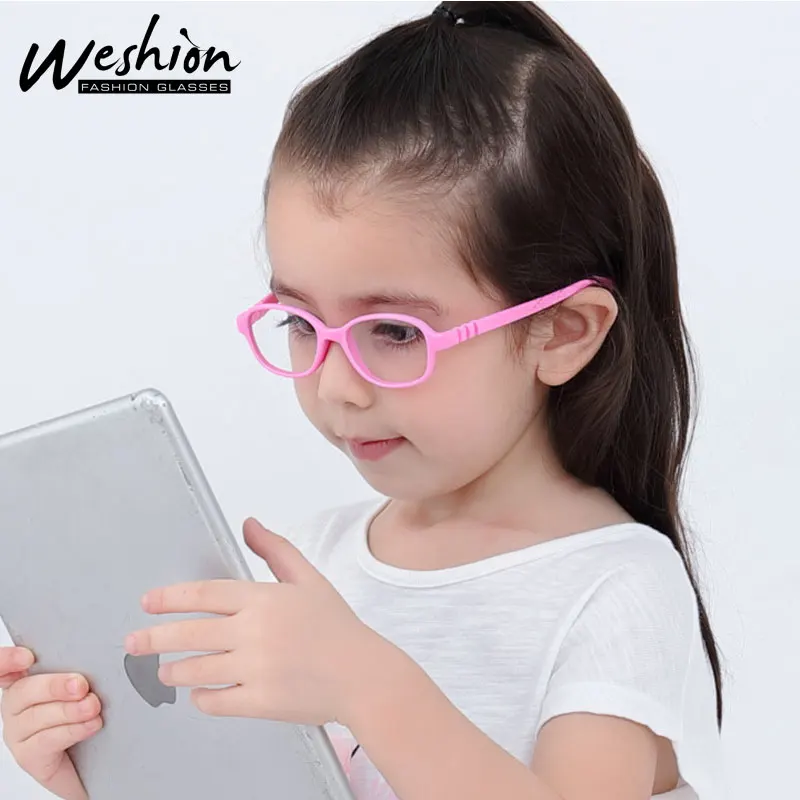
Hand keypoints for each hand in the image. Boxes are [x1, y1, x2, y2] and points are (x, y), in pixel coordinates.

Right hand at [1, 647, 101, 799]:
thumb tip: (111, 648)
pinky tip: (91, 725)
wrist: (94, 756)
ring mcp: (19, 732)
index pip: (4, 668)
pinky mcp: (29, 756)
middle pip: (23, 691)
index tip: (27, 657)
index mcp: (26, 678)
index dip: (7, 661)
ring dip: (69, 710)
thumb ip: (85, 667)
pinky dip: (71, 730)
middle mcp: (17, 705)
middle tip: (81, 685)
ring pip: (36, 717)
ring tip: (93, 706)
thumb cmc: (88, 709)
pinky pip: (45, 742)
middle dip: (54, 686)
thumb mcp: (87, 683)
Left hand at [124, 517, 382, 727]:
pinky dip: (200, 698)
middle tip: (133, 644)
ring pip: (195, 669)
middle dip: (153, 639)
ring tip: (164, 671)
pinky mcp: (259, 703)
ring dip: (172, 670)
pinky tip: (197, 693)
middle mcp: (254, 632)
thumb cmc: (336, 626)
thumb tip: (248, 523)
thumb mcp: (309, 579)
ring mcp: (255, 669)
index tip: (147, 603)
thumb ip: (276, 549)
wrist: (363, 675)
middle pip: (189, 633)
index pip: (203, 593)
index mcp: (264, 598)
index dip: (170, 598)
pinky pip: (214, 701)